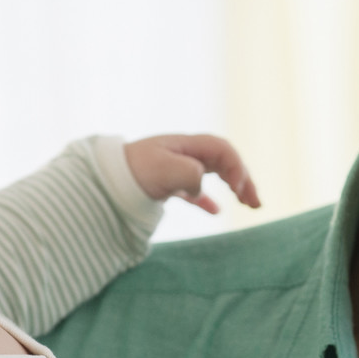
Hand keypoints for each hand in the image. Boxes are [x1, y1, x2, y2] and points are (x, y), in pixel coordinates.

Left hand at [124, 134, 262, 213]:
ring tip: (248, 205)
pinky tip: (217, 212)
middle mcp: (184, 153)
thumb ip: (190, 174)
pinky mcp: (167, 184)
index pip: (223, 150)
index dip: (237, 168)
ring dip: (234, 187)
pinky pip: (195, 189)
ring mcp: (176, 167)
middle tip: (255, 203)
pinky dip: (208, 200)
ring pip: (214, 174)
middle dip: (244, 179)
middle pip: (224, 161)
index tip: (239, 191)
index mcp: (186, 145)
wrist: (103, 180)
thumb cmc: (132, 172)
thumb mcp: (164, 170)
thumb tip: (201, 187)